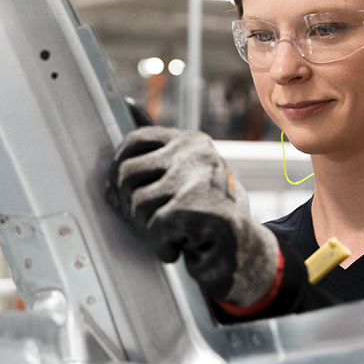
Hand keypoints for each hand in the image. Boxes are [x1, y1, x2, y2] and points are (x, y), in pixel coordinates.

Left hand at [105, 126, 279, 306]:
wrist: (246, 254)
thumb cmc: (209, 216)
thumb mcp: (183, 176)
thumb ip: (156, 150)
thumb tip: (129, 108)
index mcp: (190, 141)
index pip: (135, 141)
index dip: (118, 170)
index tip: (122, 193)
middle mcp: (197, 153)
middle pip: (128, 173)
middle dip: (128, 205)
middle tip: (148, 223)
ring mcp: (200, 180)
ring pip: (138, 202)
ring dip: (147, 228)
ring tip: (171, 234)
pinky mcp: (200, 210)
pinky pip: (155, 227)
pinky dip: (162, 246)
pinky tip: (180, 248)